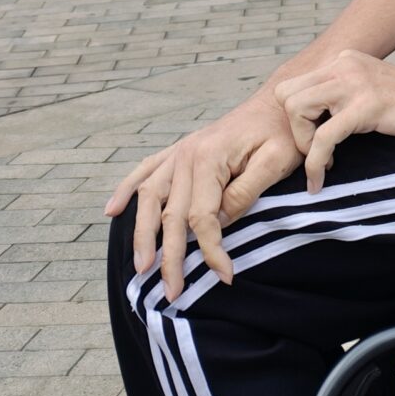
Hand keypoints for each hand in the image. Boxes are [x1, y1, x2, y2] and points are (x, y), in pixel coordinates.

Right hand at [105, 90, 297, 300]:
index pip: (202, 217)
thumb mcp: (276, 162)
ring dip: (141, 233)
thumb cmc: (282, 133)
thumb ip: (245, 193)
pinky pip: (145, 171)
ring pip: (149, 196)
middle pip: (170, 214)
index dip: (211, 250)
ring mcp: (180, 151)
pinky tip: (112, 211)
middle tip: (172, 292)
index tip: (225, 276)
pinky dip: (126, 190)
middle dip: (169, 257)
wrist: (278, 103)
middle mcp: (187, 153)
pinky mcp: (180, 151)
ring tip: (140, 267)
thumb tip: (218, 222)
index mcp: (210, 157)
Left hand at [272, 50, 394, 191]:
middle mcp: (344, 65)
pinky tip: (320, 182)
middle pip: (286, 94)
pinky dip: (315, 164)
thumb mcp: (369, 88)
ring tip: (325, 162)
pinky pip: (323, 137)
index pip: (293, 86)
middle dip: (294, 130)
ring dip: (303, 145)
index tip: (313, 141)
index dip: (295, 119)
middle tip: (315, 151)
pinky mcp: (366, 105)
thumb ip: (342, 93)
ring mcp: (354, 83)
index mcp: (343, 61)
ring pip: (297, 110)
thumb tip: (312, 118)